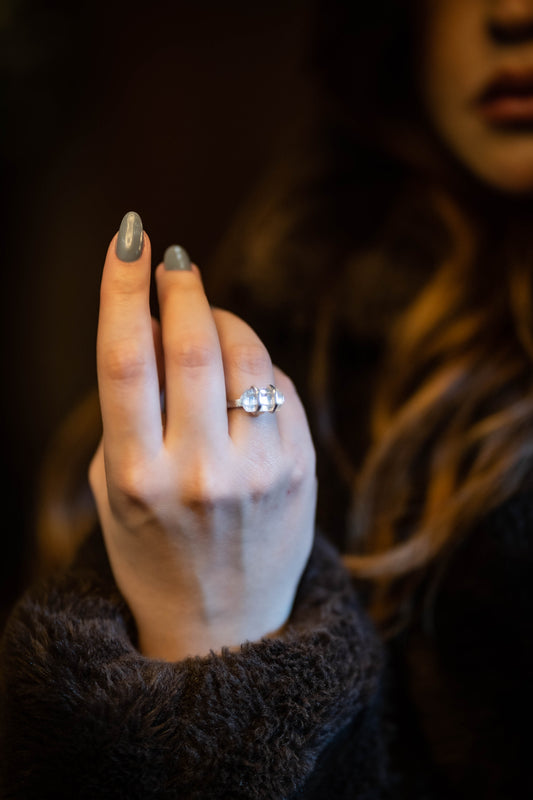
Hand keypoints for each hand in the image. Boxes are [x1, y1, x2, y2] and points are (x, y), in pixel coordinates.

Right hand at [88, 216, 316, 660]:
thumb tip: (157, 322)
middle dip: (182, 284)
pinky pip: (281, 387)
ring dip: (222, 319)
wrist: (220, 625)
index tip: (128, 236)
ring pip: (247, 355)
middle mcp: (199, 472)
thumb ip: (129, 409)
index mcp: (136, 477)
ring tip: (205, 318)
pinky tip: (240, 376)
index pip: (126, 359)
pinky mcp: (301, 472)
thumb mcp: (113, 487)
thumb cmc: (151, 547)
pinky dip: (255, 365)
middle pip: (194, 343)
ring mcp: (258, 473)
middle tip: (174, 260)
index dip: (122, 287)